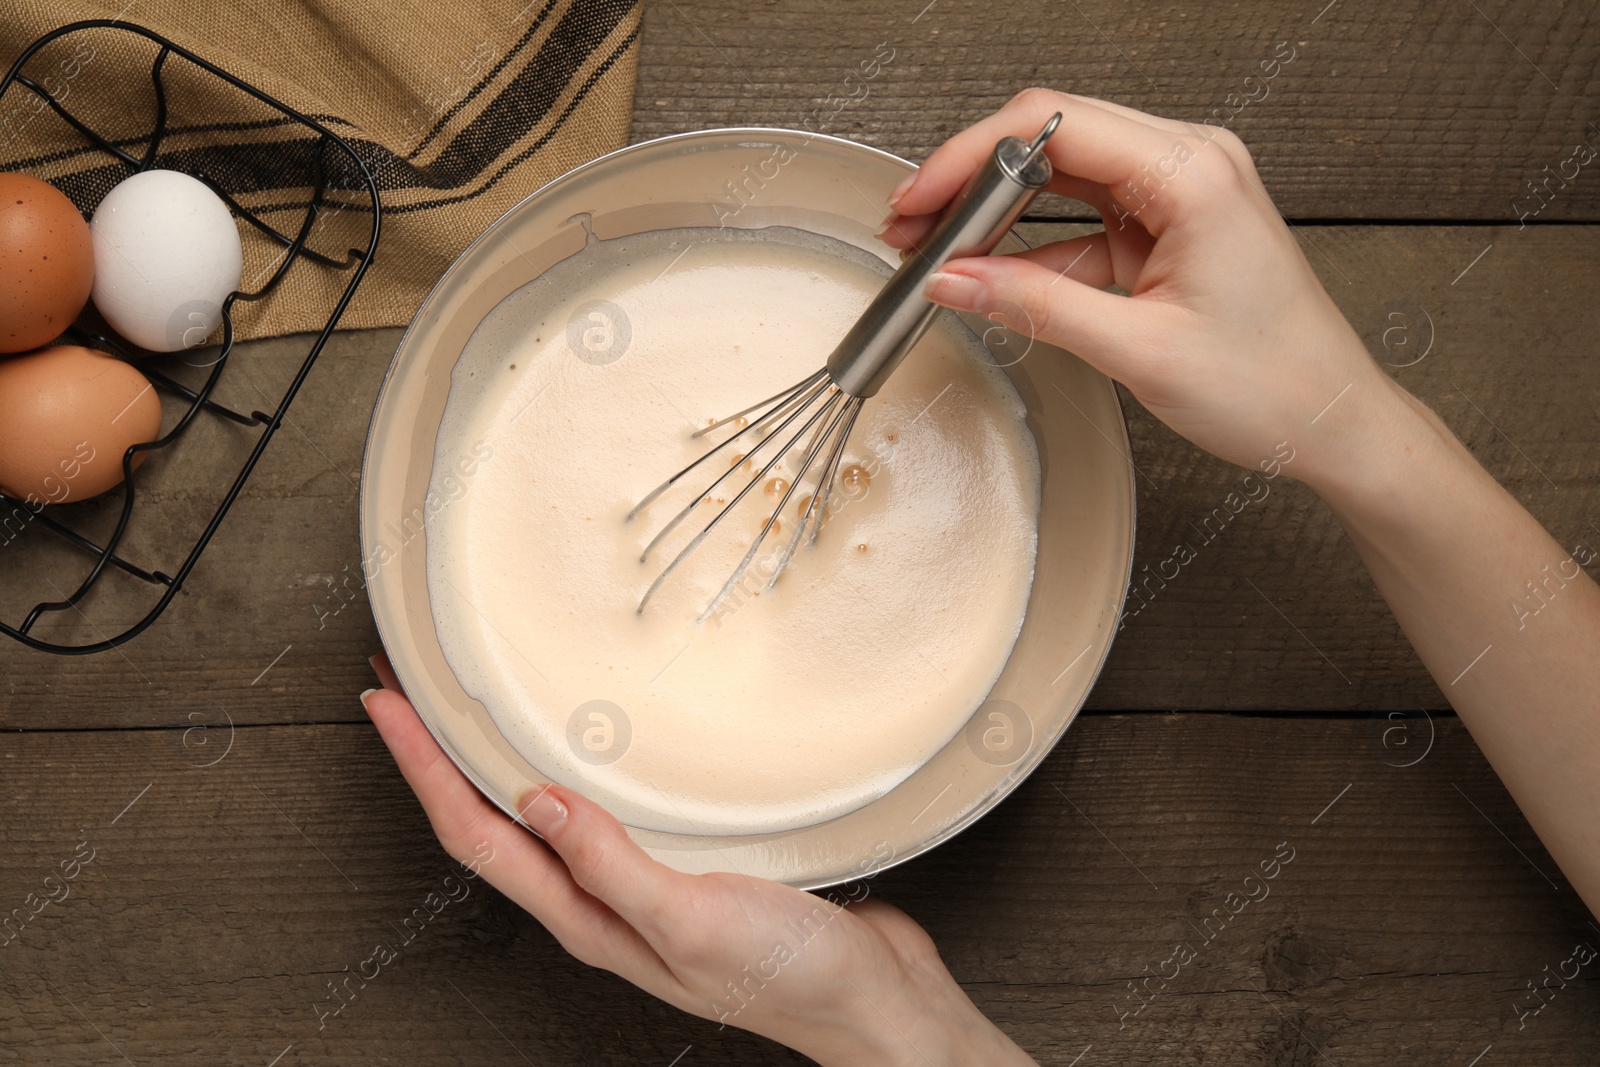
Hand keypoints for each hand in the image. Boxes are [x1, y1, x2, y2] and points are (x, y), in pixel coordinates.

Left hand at [360, 655, 1034, 1066]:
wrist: (873, 999)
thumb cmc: (791, 975)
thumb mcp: (693, 918)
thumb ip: (611, 864)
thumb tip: (534, 801)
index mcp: (588, 918)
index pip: (478, 834)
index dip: (423, 768)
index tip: (386, 703)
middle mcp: (600, 901)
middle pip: (492, 821)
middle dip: (439, 756)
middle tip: (405, 686)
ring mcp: (639, 883)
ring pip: (542, 812)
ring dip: (494, 757)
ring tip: (466, 704)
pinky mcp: (682, 862)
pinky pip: (603, 805)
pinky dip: (572, 763)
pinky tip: (584, 740)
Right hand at [884, 87, 1418, 488]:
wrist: (1333, 422)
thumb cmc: (1273, 385)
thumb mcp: (1138, 351)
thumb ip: (1035, 306)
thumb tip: (956, 279)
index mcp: (1193, 173)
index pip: (1052, 126)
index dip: (968, 157)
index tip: (918, 197)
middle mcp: (1191, 164)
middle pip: (1052, 135)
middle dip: (972, 179)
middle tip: (915, 225)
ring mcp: (1182, 191)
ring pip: (1063, 173)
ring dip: (999, 212)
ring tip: (942, 250)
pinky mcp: (1172, 224)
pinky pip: (1085, 217)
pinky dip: (1036, 246)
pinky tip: (995, 276)